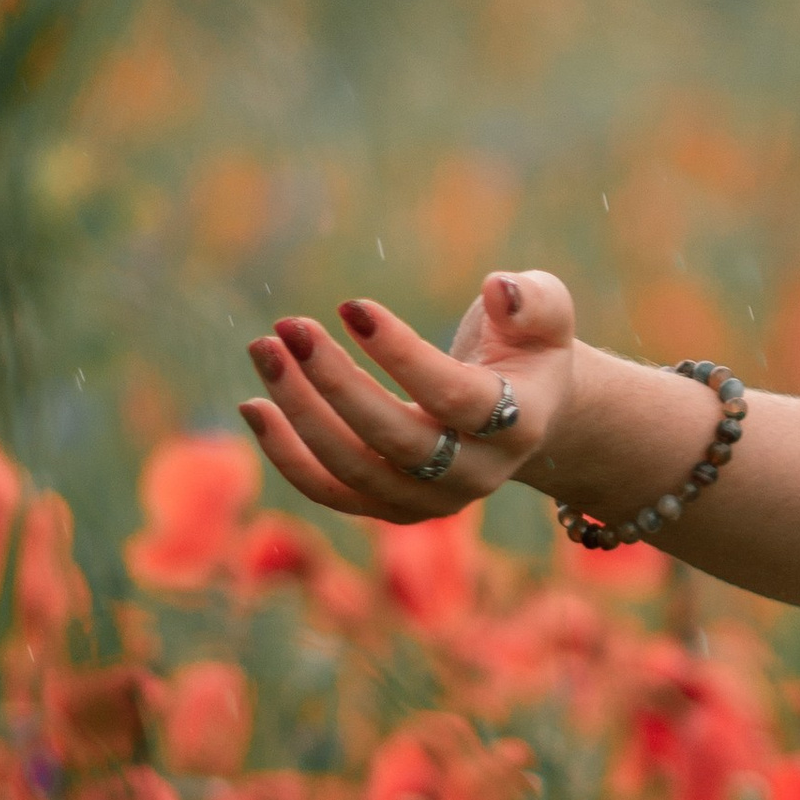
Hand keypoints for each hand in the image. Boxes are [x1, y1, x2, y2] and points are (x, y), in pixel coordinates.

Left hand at [242, 270, 578, 526]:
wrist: (525, 417)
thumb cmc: (526, 349)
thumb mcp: (545, 314)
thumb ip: (533, 299)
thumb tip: (498, 289)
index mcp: (520, 423)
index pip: (455, 397)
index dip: (401, 354)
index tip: (349, 305)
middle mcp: (476, 473)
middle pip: (396, 440)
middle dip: (335, 382)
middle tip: (290, 327)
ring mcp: (432, 500)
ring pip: (354, 470)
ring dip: (299, 411)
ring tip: (265, 350)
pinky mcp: (392, 509)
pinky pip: (330, 492)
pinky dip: (287, 454)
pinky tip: (255, 407)